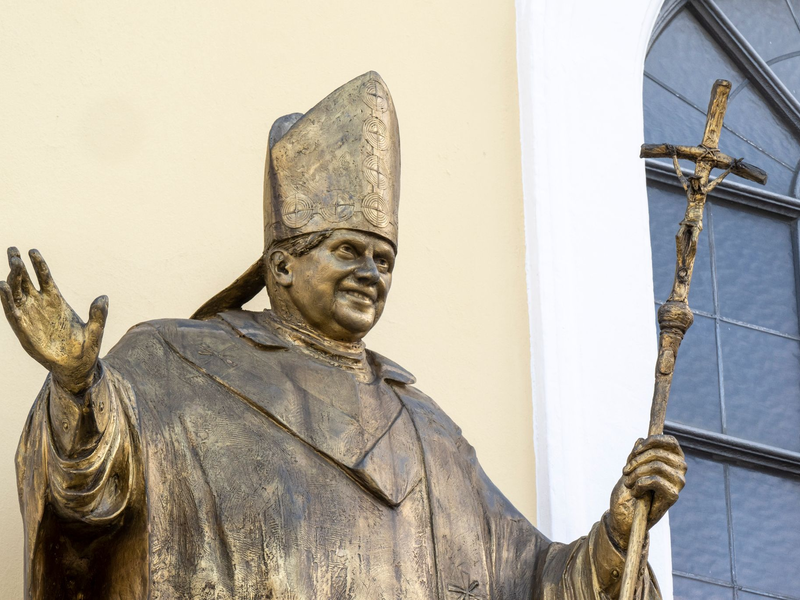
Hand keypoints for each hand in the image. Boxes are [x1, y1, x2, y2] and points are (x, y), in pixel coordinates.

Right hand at [0, 248, 107, 393]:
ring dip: (12, 278)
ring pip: (17, 293)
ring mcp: (31, 316)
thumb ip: (99, 315)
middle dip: (19, 266)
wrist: (76, 369)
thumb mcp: (96, 331)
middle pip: (26, 281)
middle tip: (13, 251)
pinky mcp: (24, 330)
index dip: (39, 264)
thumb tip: (104, 297)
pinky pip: (12, 311)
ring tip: (11, 264)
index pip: (45, 278)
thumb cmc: (86, 349)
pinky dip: (7, 299)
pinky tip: (2, 286)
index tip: (33, 250)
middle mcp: (40, 306)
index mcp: (57, 301)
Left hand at [606, 435, 686, 549]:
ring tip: (628, 482)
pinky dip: (640, 483)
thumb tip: (640, 439)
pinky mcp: (674, 495)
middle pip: (658, 452)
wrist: (626, 515)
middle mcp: (680, 468)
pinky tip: (635, 491)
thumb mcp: (632, 466)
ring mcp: (679, 482)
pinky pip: (655, 480)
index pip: (670, 441)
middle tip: (625, 472)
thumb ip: (637, 453)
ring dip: (636, 473)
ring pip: (656, 465)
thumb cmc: (630, 489)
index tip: (636, 450)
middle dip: (636, 461)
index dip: (652, 441)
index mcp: (672, 458)